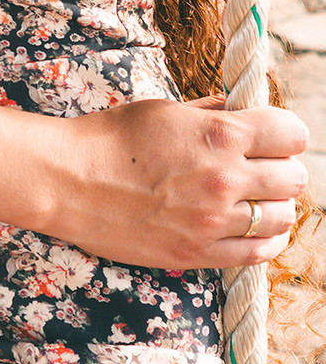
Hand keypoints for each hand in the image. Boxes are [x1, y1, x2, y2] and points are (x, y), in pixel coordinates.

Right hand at [49, 96, 308, 269]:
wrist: (69, 181)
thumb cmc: (111, 137)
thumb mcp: (164, 110)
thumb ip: (210, 113)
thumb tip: (240, 111)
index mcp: (219, 135)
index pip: (290, 133)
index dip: (285, 132)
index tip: (275, 135)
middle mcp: (226, 178)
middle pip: (293, 178)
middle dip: (281, 168)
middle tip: (263, 166)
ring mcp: (214, 220)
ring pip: (282, 218)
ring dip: (274, 205)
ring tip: (256, 199)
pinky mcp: (199, 253)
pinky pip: (258, 253)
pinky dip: (265, 240)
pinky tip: (255, 229)